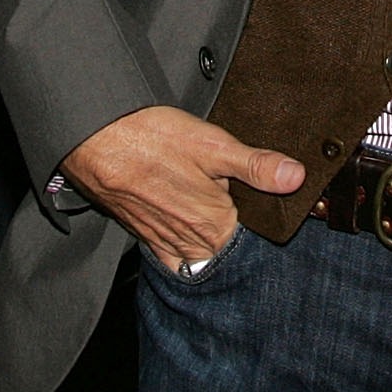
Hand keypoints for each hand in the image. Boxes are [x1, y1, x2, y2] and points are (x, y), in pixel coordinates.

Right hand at [60, 105, 303, 273]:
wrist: (94, 138)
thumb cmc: (151, 137)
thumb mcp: (213, 145)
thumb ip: (257, 166)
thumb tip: (297, 177)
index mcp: (214, 225)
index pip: (253, 237)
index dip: (264, 220)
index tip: (274, 206)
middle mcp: (190, 243)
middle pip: (226, 248)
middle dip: (239, 233)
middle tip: (243, 205)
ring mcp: (164, 242)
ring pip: (200, 252)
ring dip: (212, 241)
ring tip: (216, 214)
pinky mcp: (143, 235)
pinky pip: (171, 253)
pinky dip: (184, 247)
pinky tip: (189, 228)